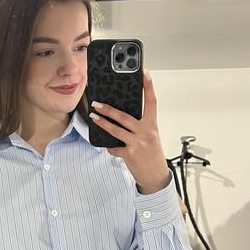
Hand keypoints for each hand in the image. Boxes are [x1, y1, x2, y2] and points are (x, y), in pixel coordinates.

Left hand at [89, 70, 170, 193]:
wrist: (156, 176)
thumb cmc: (152, 154)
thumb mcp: (150, 137)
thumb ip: (140, 126)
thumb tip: (122, 117)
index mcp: (152, 125)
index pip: (151, 102)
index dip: (149, 87)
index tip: (145, 73)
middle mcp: (145, 132)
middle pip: (124, 116)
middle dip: (108, 109)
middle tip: (97, 103)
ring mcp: (137, 143)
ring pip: (116, 130)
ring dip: (102, 123)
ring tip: (93, 117)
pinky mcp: (129, 154)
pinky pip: (114, 148)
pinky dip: (110, 148)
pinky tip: (109, 148)